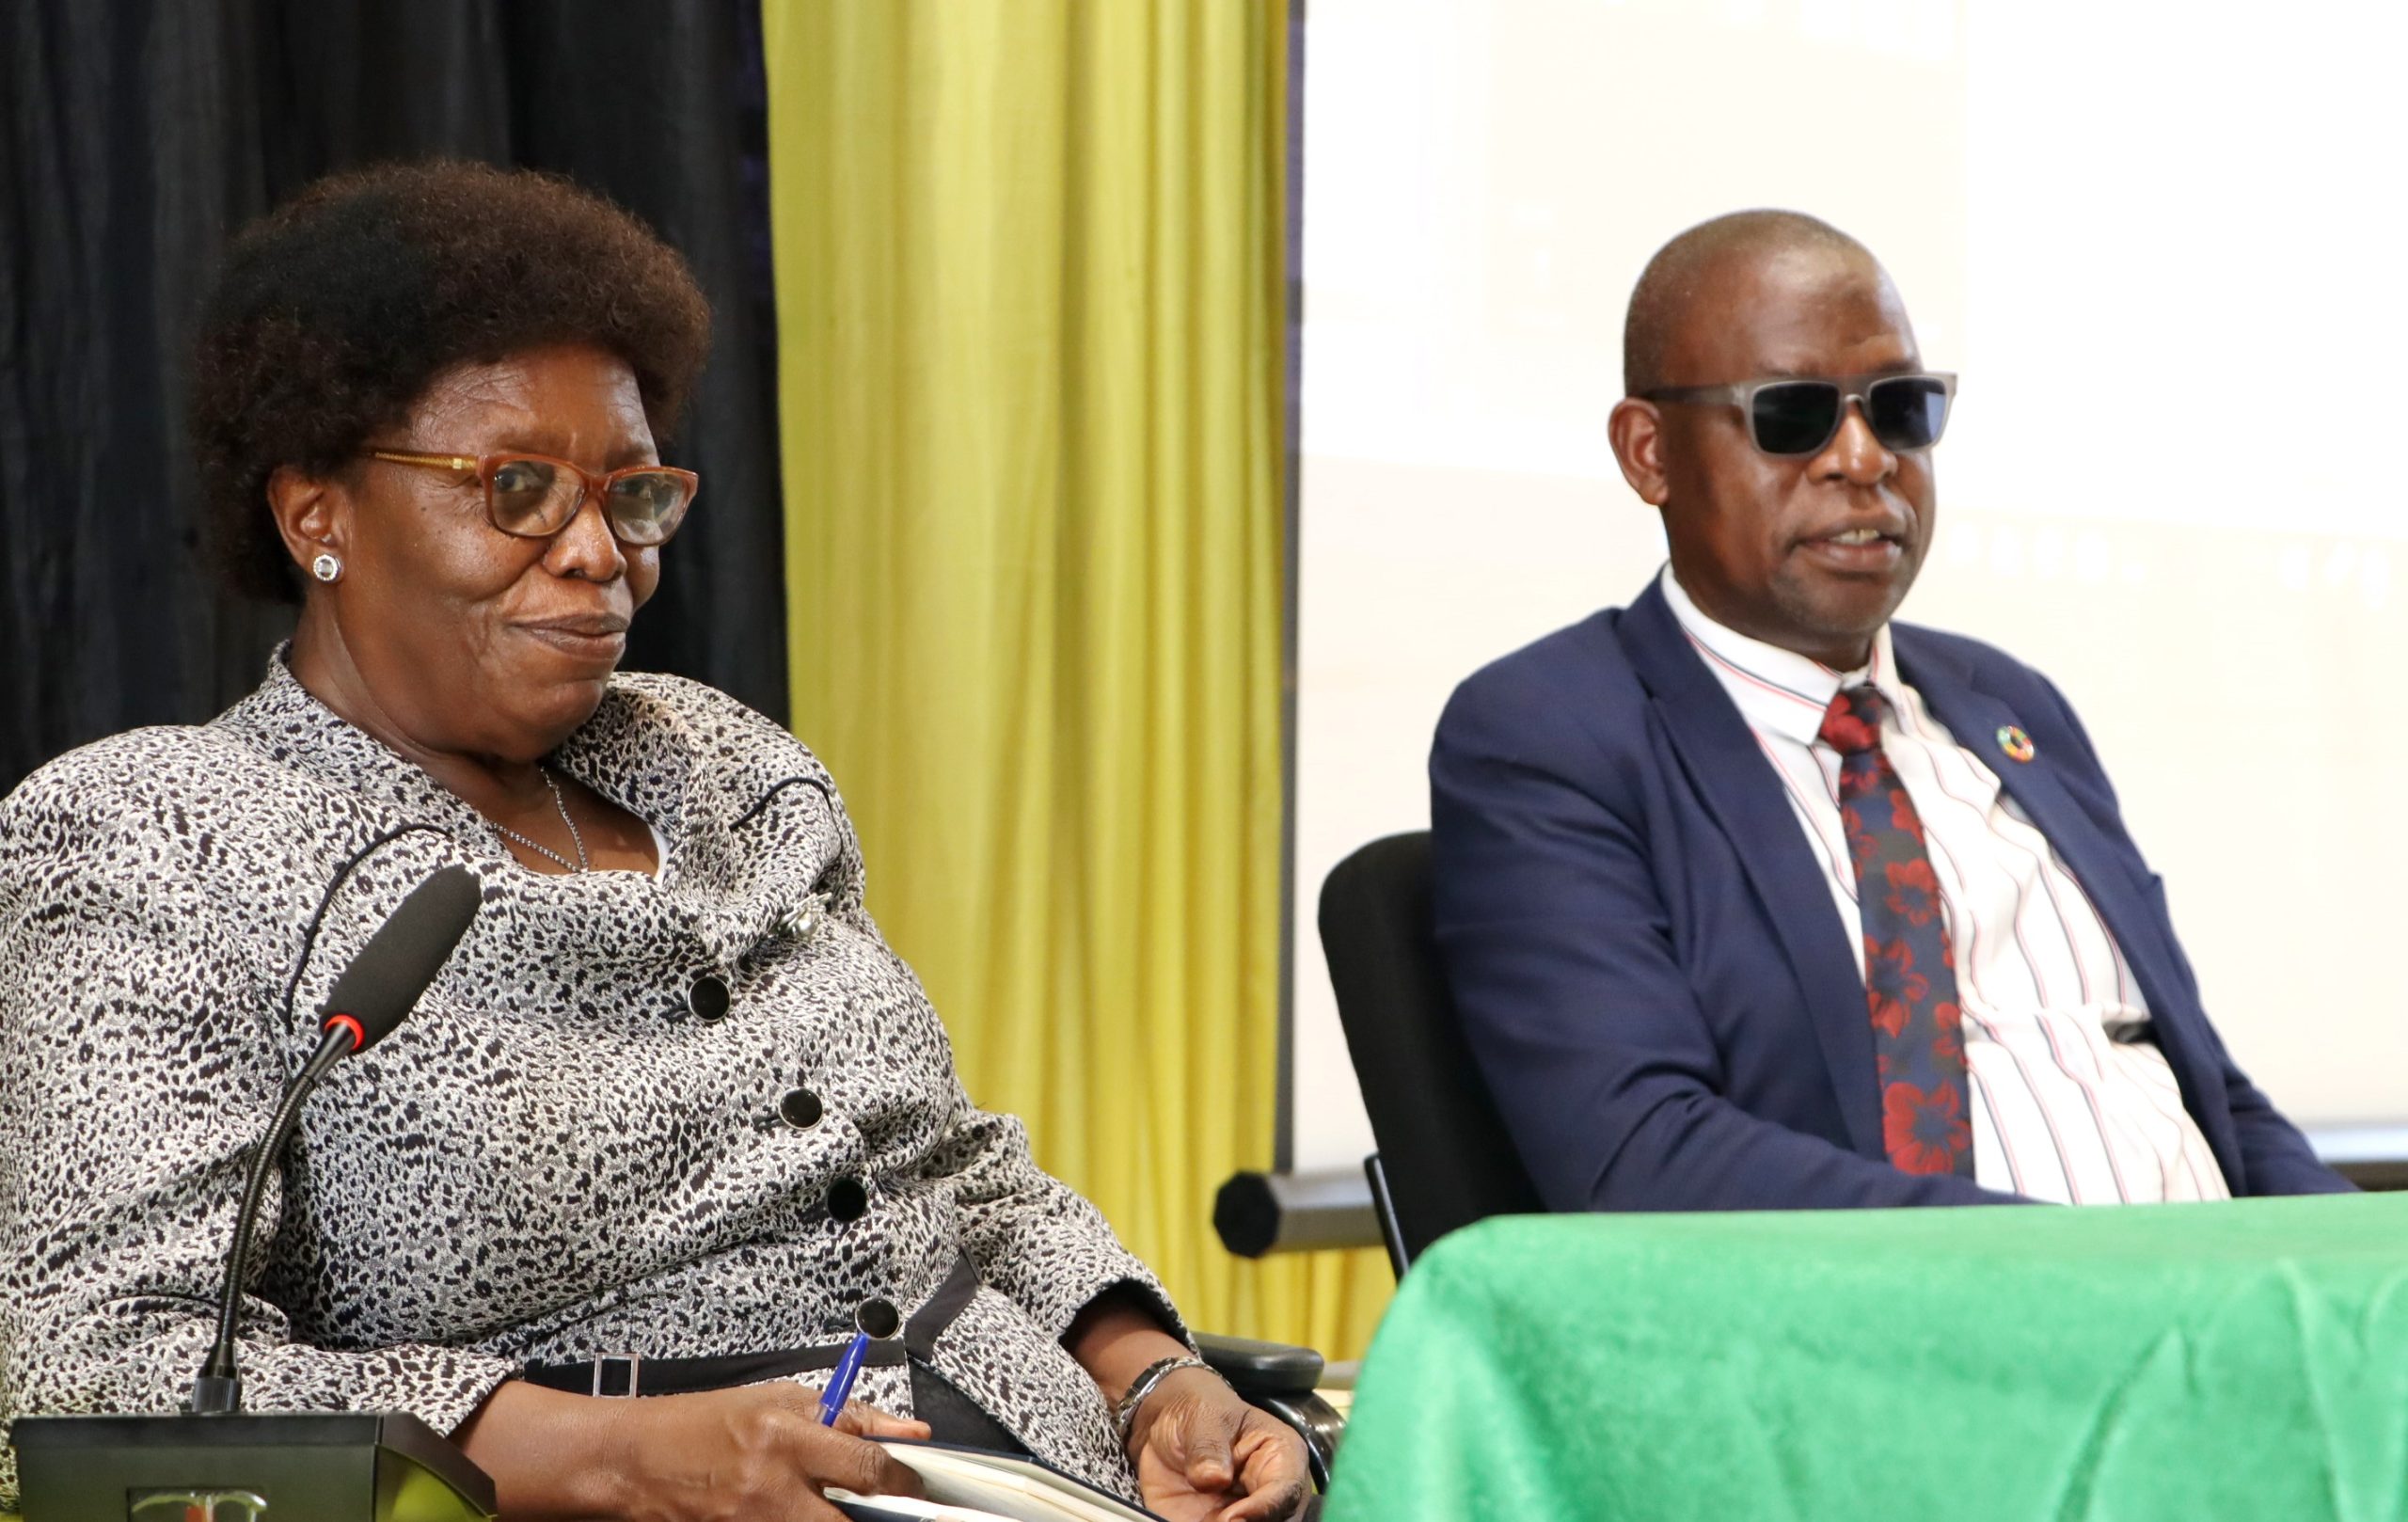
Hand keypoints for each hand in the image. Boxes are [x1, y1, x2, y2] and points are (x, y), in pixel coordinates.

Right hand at [454, 1378, 930, 1520]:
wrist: (633, 1461)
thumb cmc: (704, 1424)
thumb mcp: (779, 1401)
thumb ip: (849, 1417)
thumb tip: (910, 1433)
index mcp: (788, 1438)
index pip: (868, 1467)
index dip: (904, 1481)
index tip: (916, 1485)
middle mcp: (773, 1487)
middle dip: (882, 1519)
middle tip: (891, 1510)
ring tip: (838, 1506)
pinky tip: (805, 1514)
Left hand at [1124, 1368, 1311, 1521]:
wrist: (1165, 1424)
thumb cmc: (1197, 1410)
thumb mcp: (1202, 1416)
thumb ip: (1207, 1446)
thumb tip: (1213, 1478)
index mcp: (1281, 1456)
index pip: (1286, 1490)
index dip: (1264, 1509)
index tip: (1231, 1518)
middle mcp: (1270, 1493)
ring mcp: (1246, 1515)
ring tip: (1198, 1519)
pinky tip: (1186, 1520)